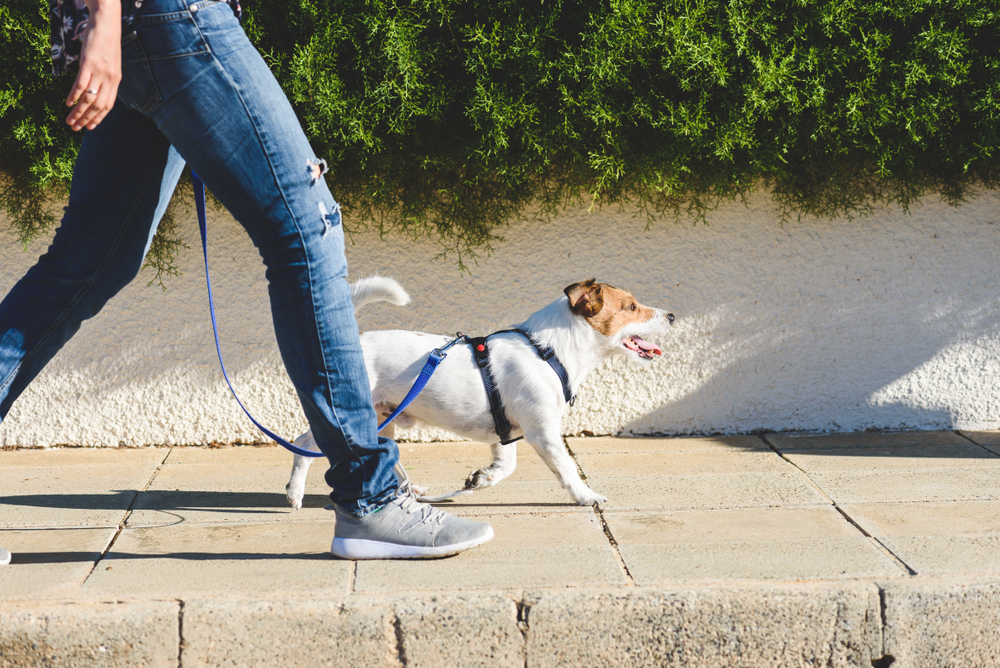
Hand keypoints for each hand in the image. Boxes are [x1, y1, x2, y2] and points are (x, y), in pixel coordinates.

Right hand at [66, 0, 121, 131]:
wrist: (107, 23)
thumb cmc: (107, 43)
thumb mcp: (111, 63)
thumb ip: (106, 77)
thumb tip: (98, 89)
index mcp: (116, 80)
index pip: (108, 105)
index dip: (100, 118)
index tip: (90, 128)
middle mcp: (109, 79)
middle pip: (98, 106)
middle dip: (86, 120)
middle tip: (75, 128)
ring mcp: (99, 72)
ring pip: (89, 98)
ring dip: (78, 112)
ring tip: (69, 120)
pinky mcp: (89, 63)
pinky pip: (81, 84)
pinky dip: (74, 95)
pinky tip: (68, 103)